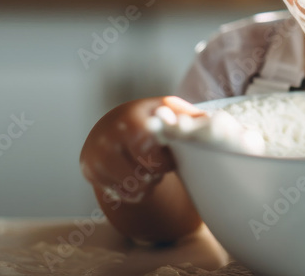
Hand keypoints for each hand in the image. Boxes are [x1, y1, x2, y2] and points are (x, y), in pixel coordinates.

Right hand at [80, 96, 202, 204]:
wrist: (113, 125)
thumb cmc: (150, 120)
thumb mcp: (169, 111)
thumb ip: (191, 118)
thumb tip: (215, 125)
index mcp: (133, 118)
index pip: (152, 150)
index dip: (166, 161)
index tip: (170, 156)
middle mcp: (109, 134)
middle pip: (144, 175)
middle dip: (157, 172)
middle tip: (158, 162)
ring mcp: (96, 153)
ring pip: (133, 187)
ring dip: (147, 183)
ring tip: (148, 169)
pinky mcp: (89, 169)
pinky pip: (121, 194)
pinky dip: (134, 191)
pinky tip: (135, 176)